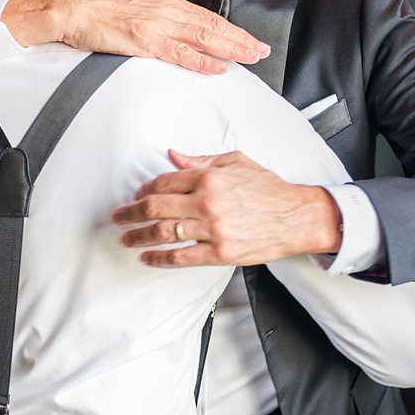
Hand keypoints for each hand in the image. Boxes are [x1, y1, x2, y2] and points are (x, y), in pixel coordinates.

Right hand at [3, 0, 268, 73]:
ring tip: (251, 58)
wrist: (67, 7)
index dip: (229, 30)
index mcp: (161, 1)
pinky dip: (201, 61)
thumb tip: (172, 25)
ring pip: (202, 37)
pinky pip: (178, 53)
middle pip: (210, 26)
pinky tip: (217, 68)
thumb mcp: (131, 4)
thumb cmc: (94, 8)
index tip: (248, 40)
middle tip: (262, 51)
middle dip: (239, 40)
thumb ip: (154, 14)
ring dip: (230, 49)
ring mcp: (154, 24)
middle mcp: (163, 9)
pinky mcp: (142, 40)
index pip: (204, 17)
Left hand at [112, 150, 342, 266]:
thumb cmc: (269, 189)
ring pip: (164, 233)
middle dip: (131, 213)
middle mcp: (207, 202)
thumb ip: (200, 161)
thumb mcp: (235, 163)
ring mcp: (213, 230)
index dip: (144, 190)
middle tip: (118, 217)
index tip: (135, 196)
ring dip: (139, 236)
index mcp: (209, 178)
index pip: (164, 182)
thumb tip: (173, 156)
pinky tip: (148, 257)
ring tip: (126, 238)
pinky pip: (182, 257)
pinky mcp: (219, 253)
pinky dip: (160, 258)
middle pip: (156, 207)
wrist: (296, 217)